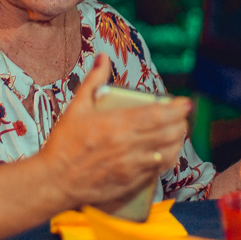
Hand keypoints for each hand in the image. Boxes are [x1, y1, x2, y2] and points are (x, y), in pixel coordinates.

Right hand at [38, 55, 189, 207]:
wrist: (55, 181)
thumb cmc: (64, 144)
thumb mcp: (76, 108)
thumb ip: (93, 81)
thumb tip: (103, 57)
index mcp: (117, 124)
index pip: (157, 114)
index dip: (176, 108)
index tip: (185, 103)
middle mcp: (128, 145)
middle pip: (168, 132)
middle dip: (181, 122)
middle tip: (182, 115)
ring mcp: (132, 166)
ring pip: (168, 151)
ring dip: (178, 140)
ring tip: (177, 131)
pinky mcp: (132, 182)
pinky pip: (159, 169)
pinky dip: (168, 158)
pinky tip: (166, 151)